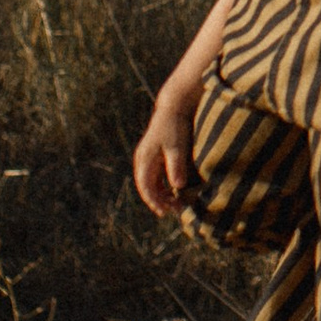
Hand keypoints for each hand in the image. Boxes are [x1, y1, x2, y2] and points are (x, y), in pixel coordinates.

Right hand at [132, 82, 198, 217]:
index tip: (165, 211)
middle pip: (146, 187)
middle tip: (173, 212)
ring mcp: (147, 158)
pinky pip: (155, 177)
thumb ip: (176, 166)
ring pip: (150, 183)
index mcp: (145, 159)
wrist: (173, 108)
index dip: (154, 201)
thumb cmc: (175, 127)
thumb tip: (177, 187)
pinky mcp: (154, 156)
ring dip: (160, 195)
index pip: (146, 186)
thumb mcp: (177, 147)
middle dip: (158, 201)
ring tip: (175, 206)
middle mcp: (142, 160)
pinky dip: (163, 187)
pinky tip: (174, 193)